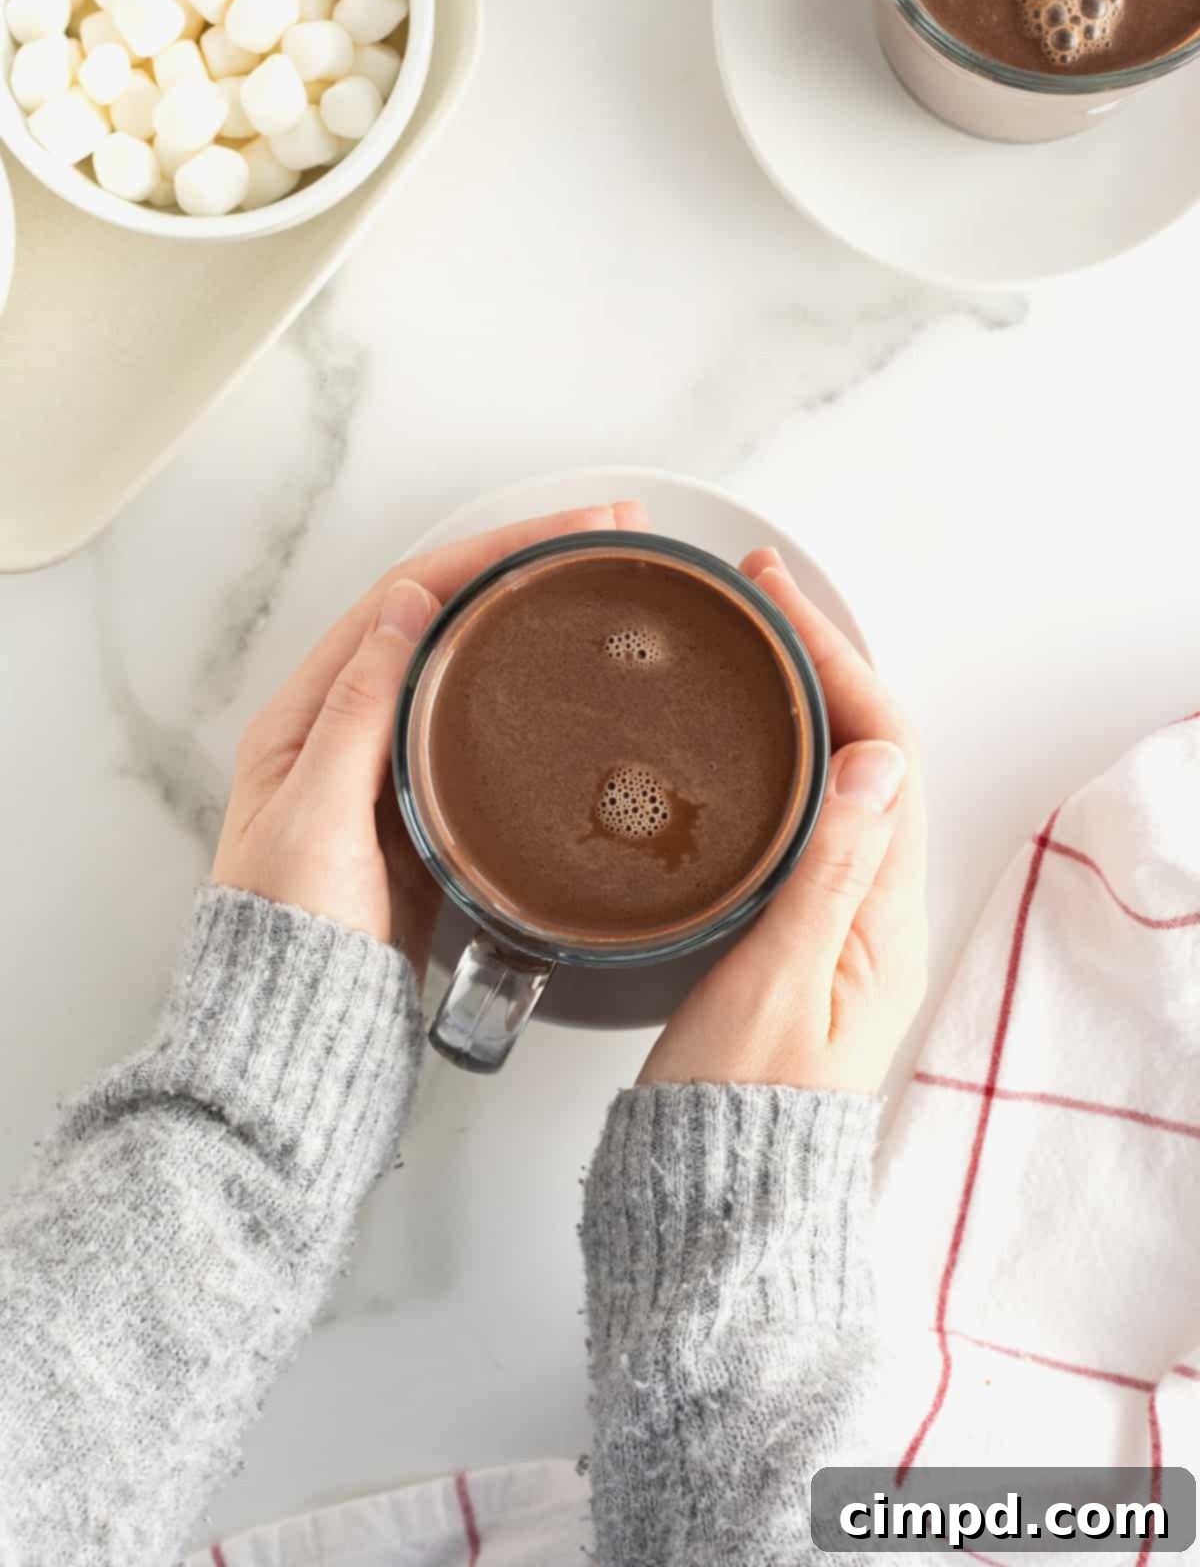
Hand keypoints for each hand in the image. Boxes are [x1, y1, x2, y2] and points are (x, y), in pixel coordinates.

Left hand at [213, 500, 647, 973]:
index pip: (408, 596)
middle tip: (609, 539)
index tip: (570, 529)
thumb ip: (361, 710)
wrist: (300, 1041)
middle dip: (525, 568)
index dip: (492, 551)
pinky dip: (528, 693)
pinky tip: (572, 685)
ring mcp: (393, 770)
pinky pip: (482, 731)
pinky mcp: (429, 815)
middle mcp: (348, 729)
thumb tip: (408, 605)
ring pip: (469, 668)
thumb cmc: (291, 940)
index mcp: (307, 714)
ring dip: (531, 620)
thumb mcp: (318, 814)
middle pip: (446, 618)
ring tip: (603, 588)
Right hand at [638, 549, 927, 1093]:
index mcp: (882, 918)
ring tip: (749, 637)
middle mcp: (871, 910)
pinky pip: (800, 813)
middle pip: (864, 749)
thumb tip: (874, 759)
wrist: (709, 1200)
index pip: (881, 751)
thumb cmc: (734, 1110)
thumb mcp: (776, 983)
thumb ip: (825, 872)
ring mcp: (832, 918)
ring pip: (831, 775)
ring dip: (798, 697)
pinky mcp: (791, 930)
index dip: (835, 663)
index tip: (779, 604)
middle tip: (757, 592)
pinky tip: (735, 735)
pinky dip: (774, 753)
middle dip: (818, 659)